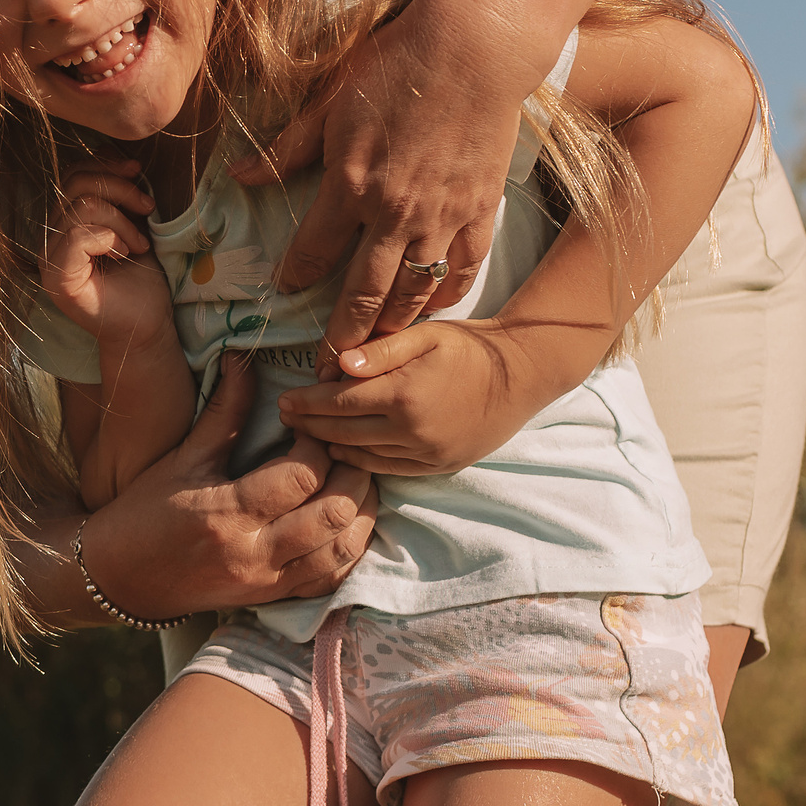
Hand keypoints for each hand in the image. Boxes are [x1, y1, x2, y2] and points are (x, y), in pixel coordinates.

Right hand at [41, 161, 171, 346]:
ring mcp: (48, 260)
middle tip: (148, 209)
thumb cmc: (142, 277)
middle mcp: (48, 239)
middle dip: (120, 189)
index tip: (139, 174)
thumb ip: (116, 190)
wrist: (149, 324)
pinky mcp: (57, 279)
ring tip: (139, 242)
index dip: (105, 165)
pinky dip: (111, 237)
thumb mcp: (131, 220)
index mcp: (62, 222)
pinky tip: (126, 254)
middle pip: (75, 184)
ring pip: (81, 207)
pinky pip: (78, 235)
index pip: (71, 174)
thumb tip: (110, 150)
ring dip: (122, 219)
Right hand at [82, 354, 381, 620]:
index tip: (308, 427)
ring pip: (342, 551)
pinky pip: (331, 581)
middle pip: (334, 514)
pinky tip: (348, 521)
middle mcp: (255, 553)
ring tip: (353, 479)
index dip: (318, 444)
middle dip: (353, 474)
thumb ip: (224, 410)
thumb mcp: (183, 456)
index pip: (302, 476)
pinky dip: (349, 549)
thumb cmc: (145, 511)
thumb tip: (243, 358)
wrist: (119, 578)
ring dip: (361, 511)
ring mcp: (267, 583)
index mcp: (228, 512)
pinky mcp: (272, 600)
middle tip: (343, 449)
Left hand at [230, 0, 545, 349]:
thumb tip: (240, 176)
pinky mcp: (478, 211)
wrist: (473, 48)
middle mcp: (394, 212)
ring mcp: (440, 217)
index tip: (285, 290)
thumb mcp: (330, 100)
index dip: (295, 275)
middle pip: (363, 292)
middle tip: (329, 366)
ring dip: (392, 328)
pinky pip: (461, 270)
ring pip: (413, 292)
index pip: (313, 250)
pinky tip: (432, 311)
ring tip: (375, 353)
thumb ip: (288, 147)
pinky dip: (445, 297)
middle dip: (343, 334)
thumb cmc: (396, 64)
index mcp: (350, 184)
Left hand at [276, 316, 597, 476]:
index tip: (285, 399)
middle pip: (343, 434)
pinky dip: (361, 460)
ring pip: (362, 457)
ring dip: (331, 446)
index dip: (307, 403)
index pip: (339, 403)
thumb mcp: (425, 335)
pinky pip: (387, 470)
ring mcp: (425, 455)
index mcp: (404, 396)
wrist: (520, 376)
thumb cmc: (469, 347)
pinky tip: (346, 449)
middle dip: (310, 425)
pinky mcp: (437, 467)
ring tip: (308, 433)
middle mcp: (411, 432)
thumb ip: (380, 350)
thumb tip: (338, 364)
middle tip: (285, 416)